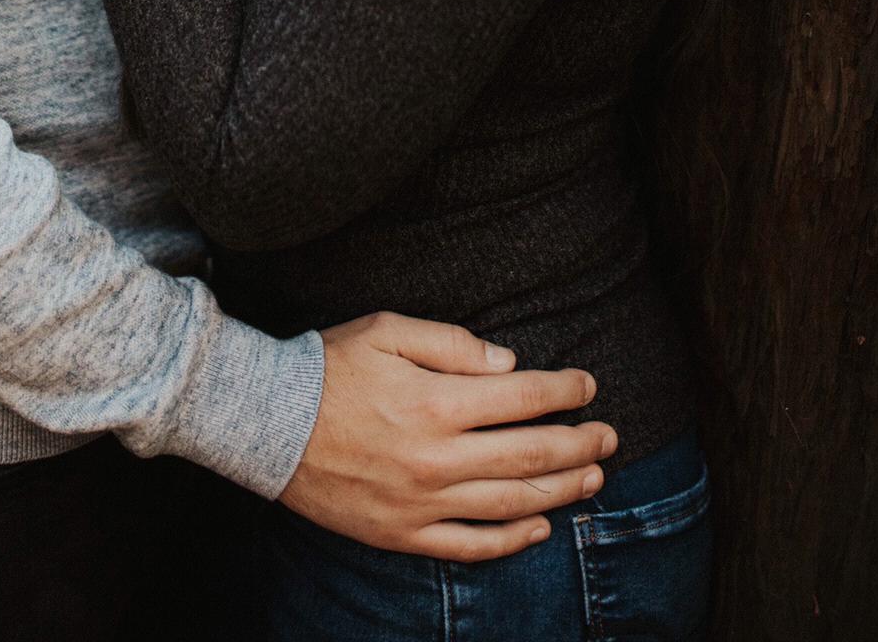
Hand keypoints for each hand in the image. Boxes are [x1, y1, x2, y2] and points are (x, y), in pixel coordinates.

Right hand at [281, 313, 616, 560]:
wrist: (268, 423)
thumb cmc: (329, 367)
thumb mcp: (388, 330)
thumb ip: (452, 345)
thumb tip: (509, 364)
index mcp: (436, 402)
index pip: (522, 398)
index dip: (564, 392)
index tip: (589, 386)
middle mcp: (437, 457)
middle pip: (529, 455)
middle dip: (578, 445)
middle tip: (609, 436)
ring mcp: (422, 503)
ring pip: (510, 504)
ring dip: (561, 492)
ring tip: (592, 479)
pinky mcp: (403, 534)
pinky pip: (470, 547)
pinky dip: (511, 540)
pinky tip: (539, 527)